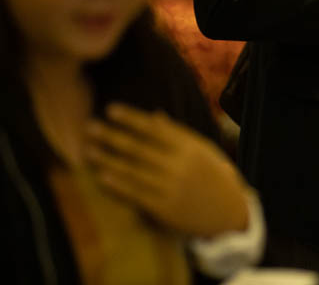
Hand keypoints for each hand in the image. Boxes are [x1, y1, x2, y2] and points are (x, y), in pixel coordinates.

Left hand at [84, 103, 249, 237]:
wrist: (229, 212)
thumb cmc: (214, 177)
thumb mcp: (203, 150)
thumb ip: (178, 134)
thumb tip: (154, 115)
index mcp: (190, 146)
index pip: (154, 128)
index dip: (131, 118)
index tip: (111, 109)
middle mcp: (179, 164)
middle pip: (139, 148)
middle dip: (112, 136)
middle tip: (89, 127)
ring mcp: (171, 186)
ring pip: (133, 170)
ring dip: (108, 159)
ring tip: (88, 151)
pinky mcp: (164, 208)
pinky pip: (136, 194)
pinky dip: (117, 185)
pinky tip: (102, 177)